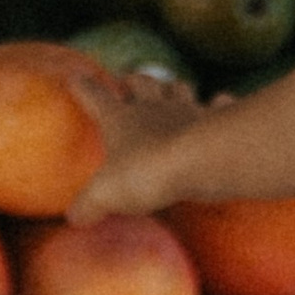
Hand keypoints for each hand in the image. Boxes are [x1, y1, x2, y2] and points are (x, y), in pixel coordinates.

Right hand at [65, 65, 205, 222]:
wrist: (199, 161)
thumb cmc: (146, 172)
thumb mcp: (105, 194)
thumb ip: (88, 205)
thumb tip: (73, 218)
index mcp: (121, 119)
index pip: (96, 97)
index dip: (84, 87)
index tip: (75, 76)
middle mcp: (153, 107)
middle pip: (141, 83)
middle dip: (133, 80)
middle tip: (128, 79)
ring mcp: (186, 111)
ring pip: (178, 88)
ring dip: (173, 86)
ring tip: (171, 86)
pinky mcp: (214, 121)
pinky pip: (218, 104)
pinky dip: (219, 102)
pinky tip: (221, 100)